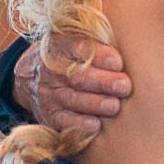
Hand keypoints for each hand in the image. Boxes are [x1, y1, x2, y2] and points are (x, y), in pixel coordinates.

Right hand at [14, 34, 131, 134]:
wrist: (30, 74)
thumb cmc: (69, 54)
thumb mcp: (73, 38)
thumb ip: (96, 38)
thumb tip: (132, 41)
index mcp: (58, 44)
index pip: (78, 47)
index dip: (99, 55)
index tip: (118, 62)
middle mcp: (50, 69)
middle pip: (78, 76)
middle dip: (103, 82)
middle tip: (124, 86)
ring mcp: (48, 93)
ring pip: (72, 99)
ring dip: (95, 104)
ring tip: (114, 106)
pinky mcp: (48, 114)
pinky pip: (63, 121)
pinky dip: (79, 124)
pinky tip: (95, 125)